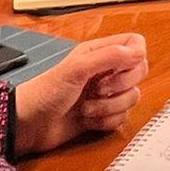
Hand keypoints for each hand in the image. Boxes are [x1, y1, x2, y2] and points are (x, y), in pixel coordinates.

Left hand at [15, 33, 149, 155]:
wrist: (30, 125)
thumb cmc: (44, 92)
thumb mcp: (76, 68)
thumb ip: (109, 56)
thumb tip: (138, 52)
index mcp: (99, 53)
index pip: (134, 45)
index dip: (135, 57)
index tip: (121, 67)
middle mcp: (105, 71)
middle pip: (139, 72)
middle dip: (122, 85)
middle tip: (99, 89)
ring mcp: (105, 94)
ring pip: (132, 98)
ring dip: (110, 106)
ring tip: (87, 108)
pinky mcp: (103, 115)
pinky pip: (122, 118)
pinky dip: (106, 121)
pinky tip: (87, 120)